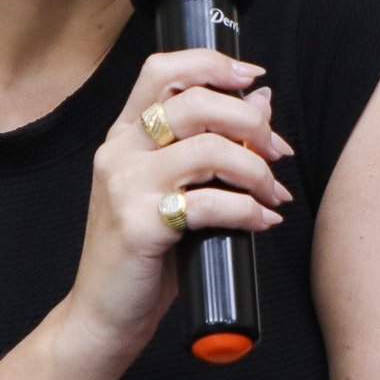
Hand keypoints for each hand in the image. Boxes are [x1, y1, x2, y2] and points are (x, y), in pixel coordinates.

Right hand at [59, 49, 294, 373]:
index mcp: (123, 136)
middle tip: (277, 151)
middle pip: (195, 102)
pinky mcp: (140, 225)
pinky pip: (210, 203)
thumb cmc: (143, 256)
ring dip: (256, 170)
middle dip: (251, 122)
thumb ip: (209, 145)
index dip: (212, 63)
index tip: (253, 77)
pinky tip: (263, 222)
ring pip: (209, 149)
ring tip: (273, 194)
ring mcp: (126, 187)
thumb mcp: (173, 191)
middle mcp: (119, 152)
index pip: (161, 69)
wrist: (102, 316)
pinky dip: (249, 210)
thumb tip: (260, 100)